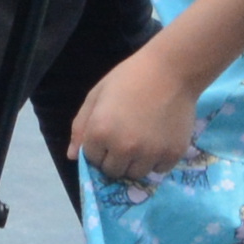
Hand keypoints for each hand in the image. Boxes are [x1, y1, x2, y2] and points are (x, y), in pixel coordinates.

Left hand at [70, 53, 199, 183]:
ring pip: (136, 174)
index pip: (92, 160)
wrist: (172, 69)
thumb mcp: (97, 95)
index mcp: (100, 132)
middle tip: (126, 138)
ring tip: (143, 140)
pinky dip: (157, 160)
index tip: (109, 134)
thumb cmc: (130, 77)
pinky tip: (159, 140)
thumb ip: (81, 126)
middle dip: (115, 159)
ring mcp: (149, 154)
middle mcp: (123, 148)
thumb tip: (72, 156)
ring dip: (136, 163)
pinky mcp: (172, 155)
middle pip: (113, 172)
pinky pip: (159, 170)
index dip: (99, 148)